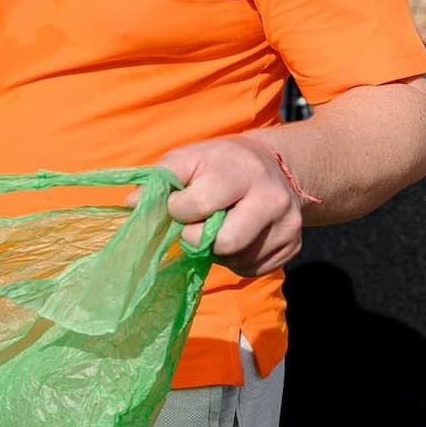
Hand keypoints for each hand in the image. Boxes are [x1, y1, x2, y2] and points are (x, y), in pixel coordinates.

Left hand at [156, 137, 305, 276]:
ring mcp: (287, 226)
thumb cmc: (222, 163)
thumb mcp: (191, 158)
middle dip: (198, 237)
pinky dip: (236, 258)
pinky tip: (238, 235)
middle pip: (223, 242)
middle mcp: (272, 199)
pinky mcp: (293, 247)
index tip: (179, 203)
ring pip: (236, 260)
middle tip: (197, 224)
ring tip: (219, 226)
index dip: (178, 209)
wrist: (276, 167)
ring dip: (216, 250)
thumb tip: (132, 205)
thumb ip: (161, 179)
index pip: (199, 205)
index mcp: (242, 171)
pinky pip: (251, 269)